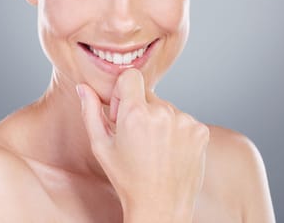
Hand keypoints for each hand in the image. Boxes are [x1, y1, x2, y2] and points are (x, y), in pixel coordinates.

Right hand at [77, 68, 209, 219]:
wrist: (161, 207)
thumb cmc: (127, 178)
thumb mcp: (101, 146)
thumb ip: (91, 111)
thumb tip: (83, 87)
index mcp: (136, 114)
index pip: (130, 75)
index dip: (123, 92)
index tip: (123, 112)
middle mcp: (163, 113)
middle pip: (148, 93)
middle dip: (140, 107)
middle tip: (137, 135)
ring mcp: (185, 121)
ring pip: (166, 106)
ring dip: (158, 119)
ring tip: (154, 146)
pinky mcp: (200, 130)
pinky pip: (182, 118)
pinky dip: (175, 129)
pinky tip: (169, 149)